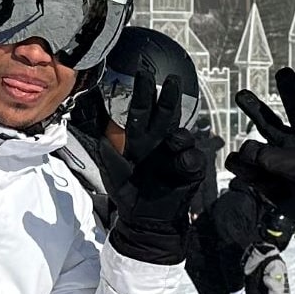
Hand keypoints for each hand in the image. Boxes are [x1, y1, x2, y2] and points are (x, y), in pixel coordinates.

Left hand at [109, 75, 210, 265]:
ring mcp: (175, 155)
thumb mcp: (112, 174)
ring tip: (173, 138)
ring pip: (181, 134)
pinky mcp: (189, 170)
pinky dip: (187, 156)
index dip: (143, 92)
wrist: (145, 221)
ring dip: (179, 132)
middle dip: (168, 97)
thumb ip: (107, 155)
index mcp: (139, 141)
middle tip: (172, 80)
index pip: (141, 111)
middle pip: (165, 114)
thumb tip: (102, 136)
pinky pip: (192, 158)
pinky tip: (181, 161)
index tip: (144, 72)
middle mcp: (159, 143)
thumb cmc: (129, 196)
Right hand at [227, 68, 294, 241]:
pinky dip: (241, 168)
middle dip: (253, 107)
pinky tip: (248, 171)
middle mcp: (286, 146)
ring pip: (248, 149)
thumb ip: (277, 157)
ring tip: (252, 161)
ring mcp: (272, 163)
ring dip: (247, 153)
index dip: (291, 91)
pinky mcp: (261, 179)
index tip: (283, 72)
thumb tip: (245, 151)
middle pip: (266, 122)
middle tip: (242, 95)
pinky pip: (242, 168)